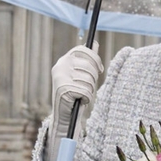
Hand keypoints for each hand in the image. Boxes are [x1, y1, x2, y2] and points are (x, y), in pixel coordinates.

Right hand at [47, 43, 102, 160]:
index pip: (82, 50)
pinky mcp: (64, 90)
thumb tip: (95, 44)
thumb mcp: (80, 75)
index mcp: (63, 61)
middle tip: (88, 88)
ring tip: (82, 95)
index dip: (94, 58)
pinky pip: (85, 91)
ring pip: (88, 79)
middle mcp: (60, 67)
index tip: (99, 69)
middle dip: (93, 78)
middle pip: (89, 65)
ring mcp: (61, 78)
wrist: (63, 116)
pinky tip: (80, 101)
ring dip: (89, 90)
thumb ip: (86, 60)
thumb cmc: (74, 95)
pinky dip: (86, 98)